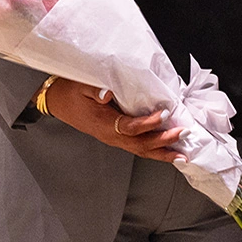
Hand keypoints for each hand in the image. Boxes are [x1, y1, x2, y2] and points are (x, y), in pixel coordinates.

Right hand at [40, 78, 181, 161]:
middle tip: (183, 134)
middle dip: (163, 141)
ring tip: (182, 155)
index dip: (147, 122)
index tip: (163, 113)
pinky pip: (138, 148)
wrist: (57, 102)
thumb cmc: (70, 92)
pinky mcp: (117, 138)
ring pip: (141, 150)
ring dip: (163, 152)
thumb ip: (95, 90)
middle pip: (140, 144)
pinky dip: (155, 151)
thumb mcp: (80, 86)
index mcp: (103, 124)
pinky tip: (169, 152)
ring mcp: (114, 140)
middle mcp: (111, 136)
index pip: (129, 127)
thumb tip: (108, 93)